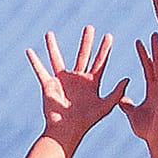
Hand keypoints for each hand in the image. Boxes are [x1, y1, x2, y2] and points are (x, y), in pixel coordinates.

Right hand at [26, 28, 127, 149]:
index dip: (105, 50)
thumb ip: (116, 93)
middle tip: (90, 27)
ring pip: (57, 59)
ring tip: (50, 33)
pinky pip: (40, 70)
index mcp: (91, 83)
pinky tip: (29, 50)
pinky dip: (35, 61)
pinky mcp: (49, 85)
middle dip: (87, 41)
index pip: (100, 62)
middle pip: (83, 55)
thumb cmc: (87, 121)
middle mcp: (77, 79)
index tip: (109, 36)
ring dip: (53, 46)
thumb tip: (128, 78)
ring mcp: (63, 81)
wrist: (67, 130)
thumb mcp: (105, 106)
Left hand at [120, 32, 157, 145]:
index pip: (148, 67)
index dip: (144, 54)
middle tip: (155, 32)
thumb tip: (119, 100)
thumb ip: (127, 105)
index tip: (139, 41)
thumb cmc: (147, 131)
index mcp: (153, 90)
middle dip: (156, 47)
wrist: (157, 140)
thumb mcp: (133, 114)